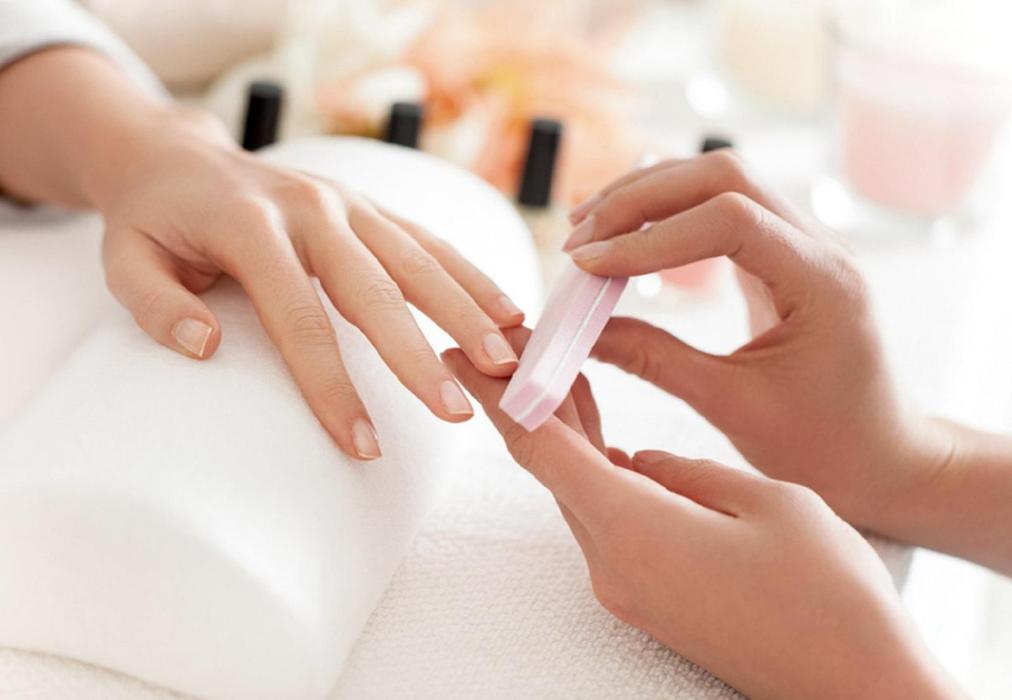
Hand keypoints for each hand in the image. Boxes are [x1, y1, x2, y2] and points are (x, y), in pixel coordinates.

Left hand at [91, 107, 523, 459]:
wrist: (178, 154)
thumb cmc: (153, 219)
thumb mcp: (122, 258)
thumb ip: (154, 303)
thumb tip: (207, 347)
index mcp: (250, 226)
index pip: (299, 319)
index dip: (332, 387)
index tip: (363, 445)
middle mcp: (311, 208)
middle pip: (376, 290)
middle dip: (420, 356)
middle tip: (458, 412)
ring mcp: (348, 201)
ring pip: (419, 259)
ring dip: (466, 311)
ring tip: (504, 362)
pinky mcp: (370, 205)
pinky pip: (429, 239)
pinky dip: (470, 275)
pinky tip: (508, 310)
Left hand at [443, 337, 961, 699]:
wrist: (858, 687)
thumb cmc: (828, 595)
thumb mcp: (766, 501)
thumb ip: (688, 472)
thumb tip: (642, 462)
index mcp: (633, 528)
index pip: (540, 448)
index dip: (497, 395)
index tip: (462, 354)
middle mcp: (613, 563)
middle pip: (552, 467)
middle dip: (530, 403)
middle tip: (516, 348)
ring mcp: (628, 587)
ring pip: (579, 492)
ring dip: (567, 435)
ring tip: (561, 375)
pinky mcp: (648, 599)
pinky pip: (607, 522)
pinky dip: (598, 474)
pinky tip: (609, 441)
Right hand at [561, 150, 953, 536]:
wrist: (883, 459)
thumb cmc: (826, 448)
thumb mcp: (732, 407)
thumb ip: (655, 361)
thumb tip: (583, 334)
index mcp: (824, 281)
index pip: (728, 220)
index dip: (649, 237)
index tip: (588, 268)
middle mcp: (821, 247)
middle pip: (722, 177)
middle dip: (641, 198)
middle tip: (579, 239)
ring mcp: (804, 245)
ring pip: (720, 182)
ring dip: (650, 197)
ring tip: (589, 230)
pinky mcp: (783, 257)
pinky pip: (723, 211)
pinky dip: (668, 216)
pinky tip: (628, 238)